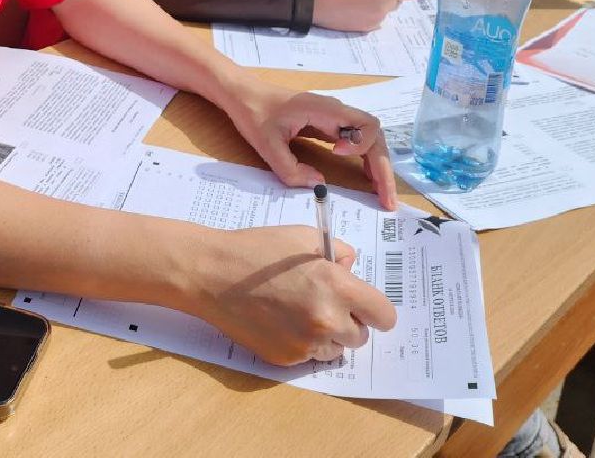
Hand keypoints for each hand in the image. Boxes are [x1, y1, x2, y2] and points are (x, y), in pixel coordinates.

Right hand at [187, 225, 396, 365]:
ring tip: (298, 310)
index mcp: (337, 286)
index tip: (366, 307)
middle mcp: (327, 320)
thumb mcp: (303, 237)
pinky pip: (308, 356)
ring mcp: (306, 343)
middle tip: (324, 303)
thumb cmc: (256, 249)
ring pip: (335, 349)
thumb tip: (350, 268)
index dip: (376, 310)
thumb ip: (337, 252)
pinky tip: (279, 320)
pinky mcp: (286, 358)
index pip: (383, 315)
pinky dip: (301, 342)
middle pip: (360, 336)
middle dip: (348, 321)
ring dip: (326, 335)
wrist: (211, 274)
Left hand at [214, 76, 397, 208]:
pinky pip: (355, 142)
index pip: (366, 124)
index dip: (360, 144)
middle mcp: (335, 112)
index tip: (337, 154)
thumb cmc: (254, 113)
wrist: (243, 95)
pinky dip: (364, 160)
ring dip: (377, 166)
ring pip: (368, 140)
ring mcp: (333, 119)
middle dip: (382, 168)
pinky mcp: (327, 126)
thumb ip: (290, 168)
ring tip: (382, 194)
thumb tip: (319, 185)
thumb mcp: (266, 144)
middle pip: (373, 137)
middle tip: (386, 200)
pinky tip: (367, 178)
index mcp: (324, 109)